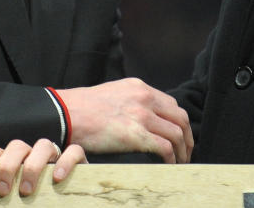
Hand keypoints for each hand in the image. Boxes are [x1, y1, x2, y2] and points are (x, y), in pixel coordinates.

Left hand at [0, 138, 85, 196]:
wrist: (67, 203)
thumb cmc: (36, 204)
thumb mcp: (16, 203)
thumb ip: (5, 201)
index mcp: (14, 163)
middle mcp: (32, 155)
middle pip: (17, 146)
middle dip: (8, 166)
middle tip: (3, 191)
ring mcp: (54, 155)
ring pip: (43, 145)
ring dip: (32, 166)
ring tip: (26, 190)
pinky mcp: (76, 159)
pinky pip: (73, 151)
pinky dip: (65, 162)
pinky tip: (57, 178)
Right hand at [56, 77, 192, 162]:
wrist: (65, 113)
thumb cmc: (82, 108)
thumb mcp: (112, 94)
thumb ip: (130, 101)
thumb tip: (140, 118)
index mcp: (139, 87)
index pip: (171, 104)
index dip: (179, 122)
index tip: (179, 135)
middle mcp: (144, 98)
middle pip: (180, 118)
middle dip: (187, 137)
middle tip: (186, 152)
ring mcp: (142, 115)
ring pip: (177, 134)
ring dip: (182, 151)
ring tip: (180, 163)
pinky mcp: (136, 134)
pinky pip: (165, 148)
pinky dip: (171, 159)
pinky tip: (168, 166)